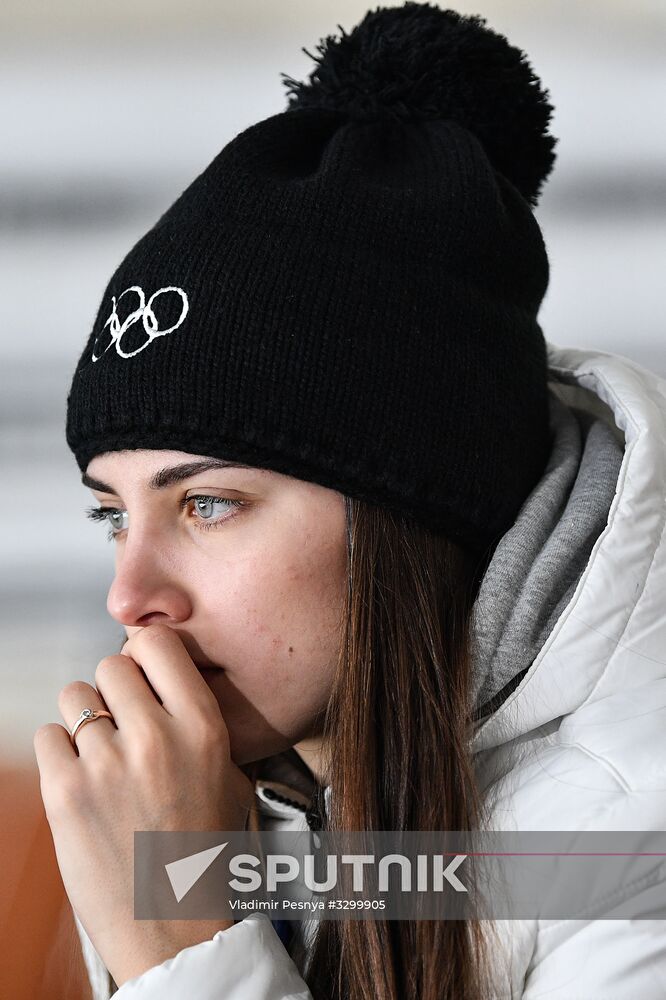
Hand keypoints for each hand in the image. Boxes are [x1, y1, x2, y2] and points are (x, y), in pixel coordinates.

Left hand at [33, 623, 254, 985]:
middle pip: (111, 665)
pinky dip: (60, 755)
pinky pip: (48, 736)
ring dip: (84, 719)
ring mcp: (108, 764)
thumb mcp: (223, 774)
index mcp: (203, 728)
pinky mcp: (67, 793)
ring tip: (101, 758)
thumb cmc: (200, 854)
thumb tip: (151, 676)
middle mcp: (157, 738)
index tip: (142, 674)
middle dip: (112, 691)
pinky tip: (83, 783)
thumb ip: (190, 718)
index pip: (157, 644)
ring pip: (75, 695)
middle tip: (121, 725)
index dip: (143, 655)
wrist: (175, 930)